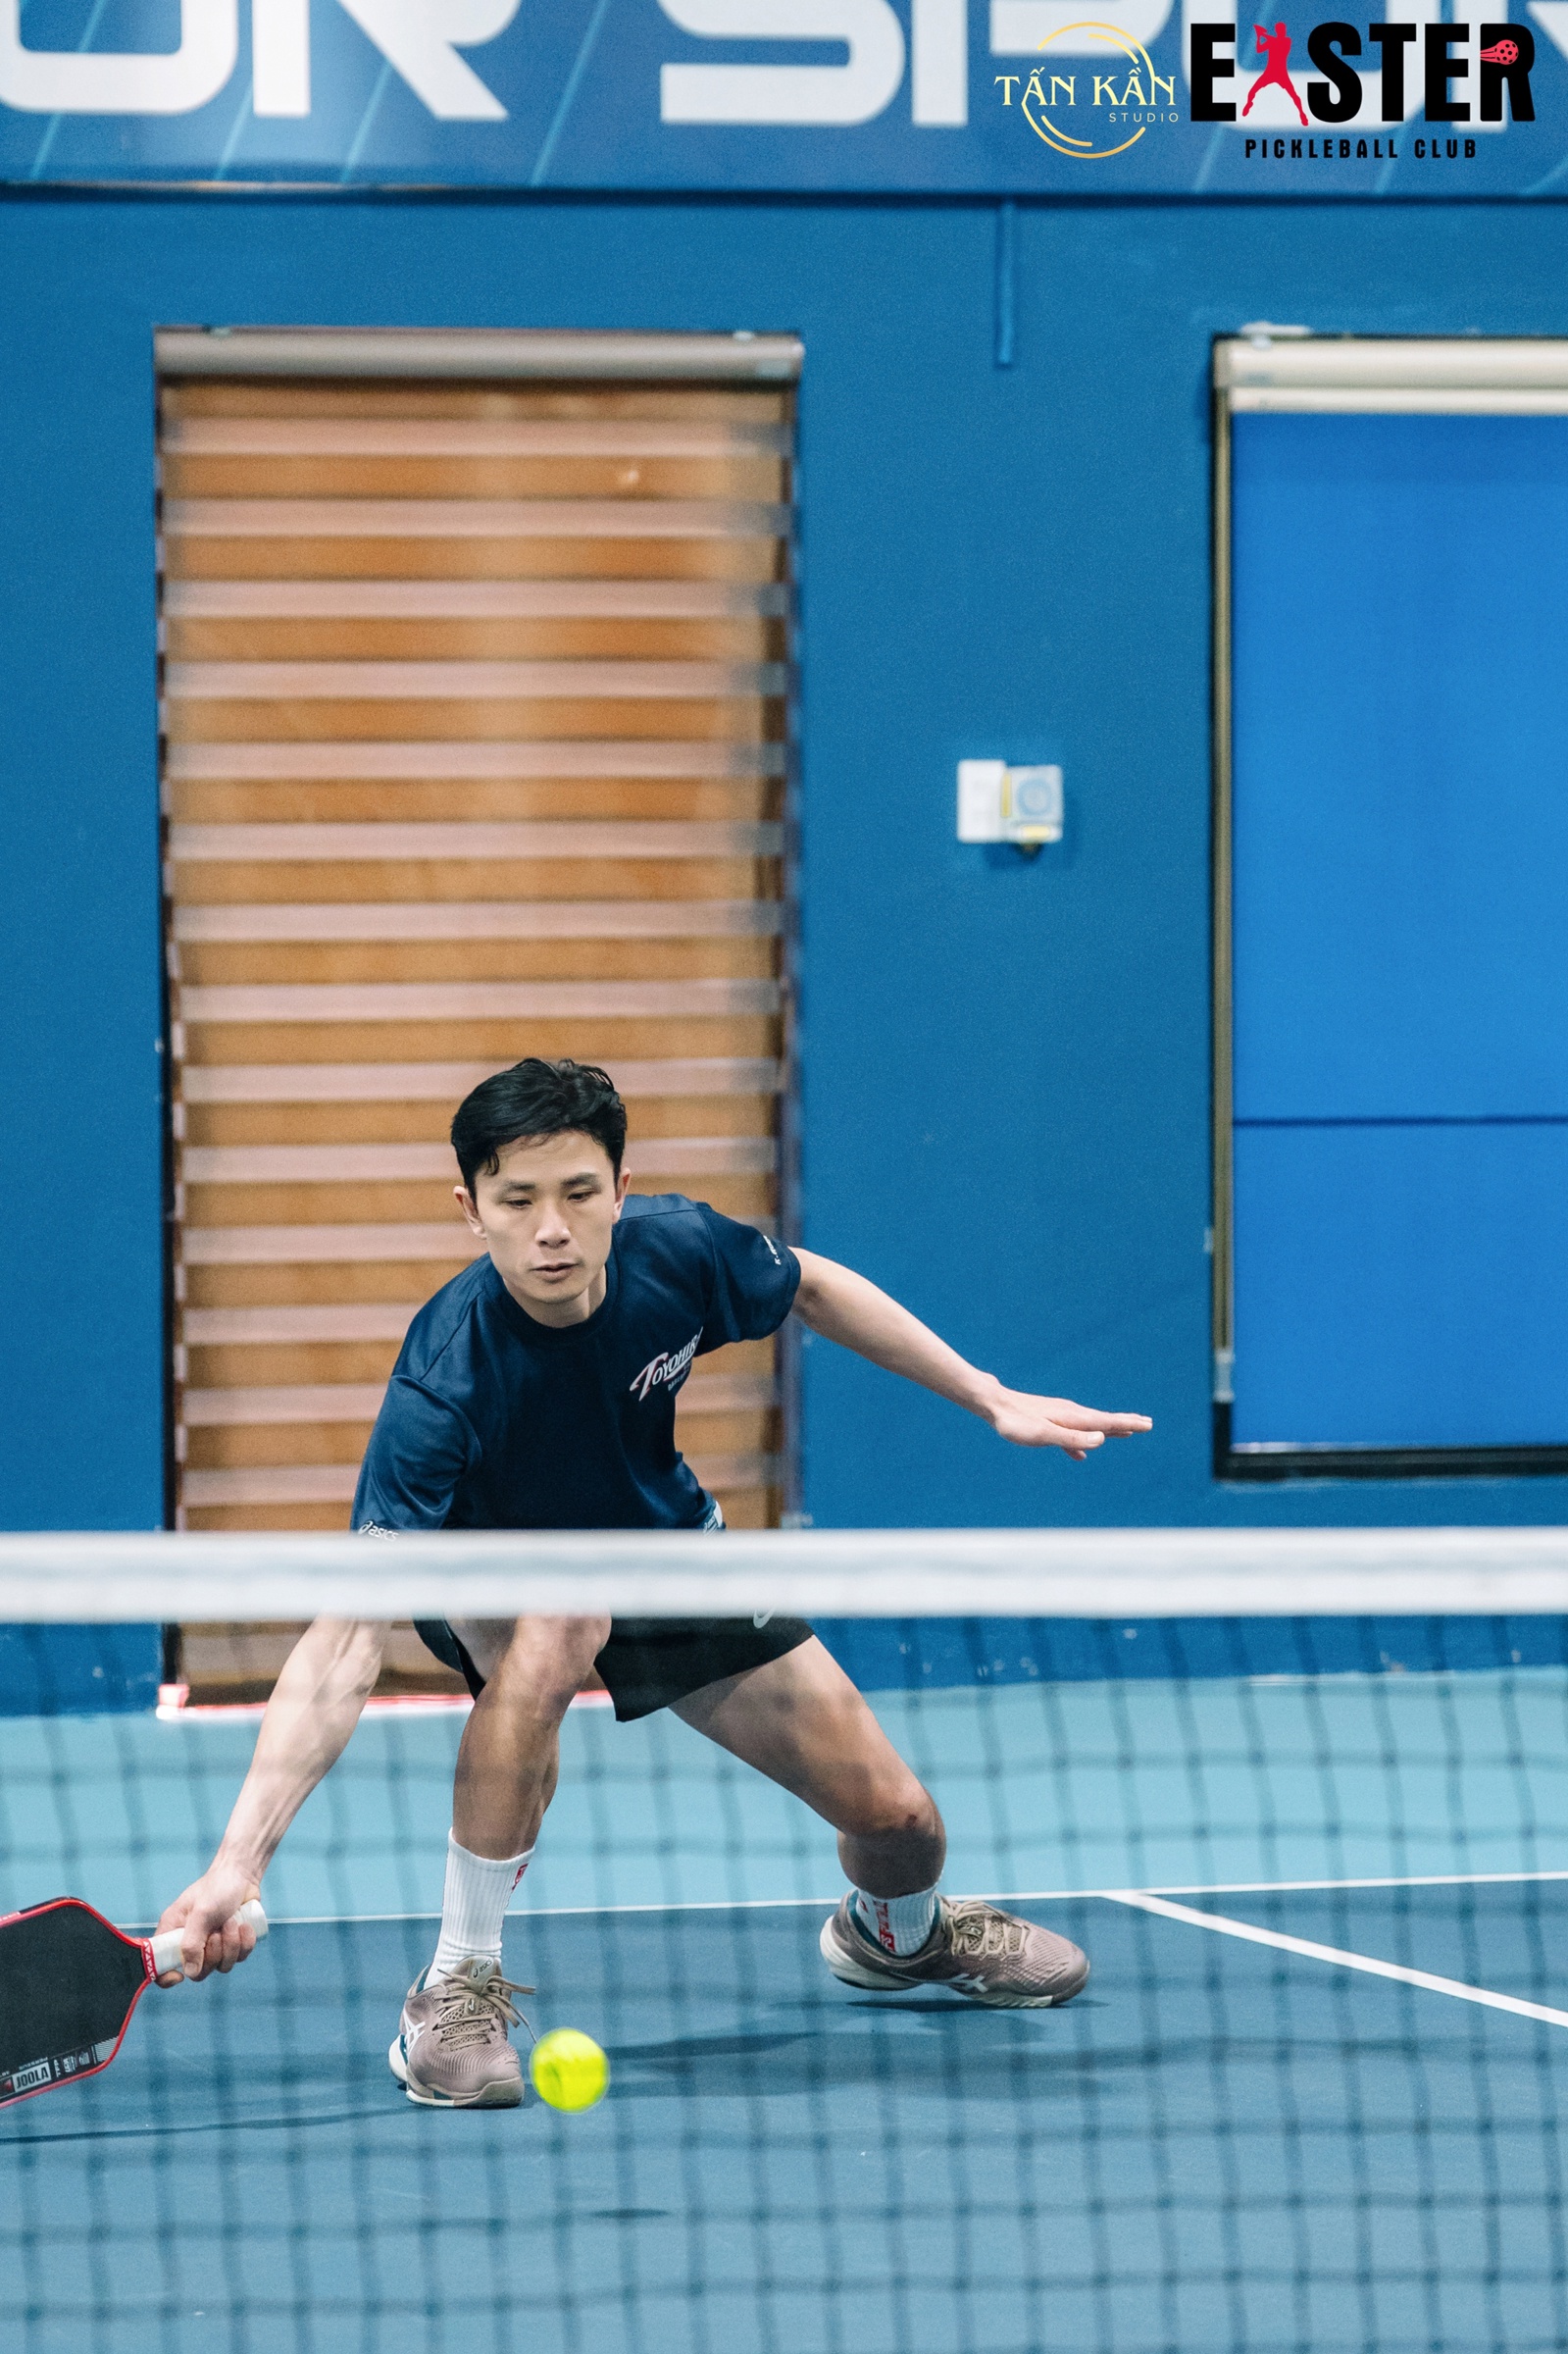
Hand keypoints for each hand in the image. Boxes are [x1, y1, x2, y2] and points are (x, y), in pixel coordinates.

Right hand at [154, 1864, 262, 1984]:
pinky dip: (245, 1942)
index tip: (179, 1977)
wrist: (242, 1875)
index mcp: (172, 1933)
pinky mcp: (232, 1944)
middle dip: (214, 1953)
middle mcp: (190, 1943)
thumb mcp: (201, 1913)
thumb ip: (192, 1943)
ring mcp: (213, 1946)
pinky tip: (245, 1925)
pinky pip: (240, 1957)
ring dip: (231, 1944)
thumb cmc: (216, 1888)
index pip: (160, 1966)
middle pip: (198, 1972)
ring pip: (222, 1966)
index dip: (166, 1977)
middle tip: (218, 1930)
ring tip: (232, 1921)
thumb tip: (190, 1973)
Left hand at [985, 1386, 1152, 1459]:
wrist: (994, 1403)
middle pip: (1103, 1420)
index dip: (1128, 1424)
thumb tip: (1102, 1440)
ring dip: (1107, 1430)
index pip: (1107, 1422)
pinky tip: (1080, 1455)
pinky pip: (1071, 1433)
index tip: (1148, 1424)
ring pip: (1089, 1425)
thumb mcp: (1044, 1435)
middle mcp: (1070, 1413)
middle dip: (1125, 1423)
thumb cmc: (1016, 1423)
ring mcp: (1059, 1416)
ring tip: (1123, 1433)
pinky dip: (1082, 1441)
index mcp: (1073, 1418)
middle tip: (1147, 1423)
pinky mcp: (1047, 1420)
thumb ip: (1071, 1439)